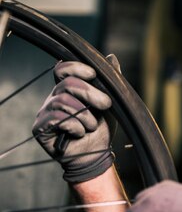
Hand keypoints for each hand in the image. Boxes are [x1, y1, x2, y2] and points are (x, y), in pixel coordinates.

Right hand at [32, 55, 119, 182]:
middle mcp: (54, 98)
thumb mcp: (111, 102)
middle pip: (67, 84)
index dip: (75, 67)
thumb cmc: (102, 127)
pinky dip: (75, 125)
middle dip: (90, 93)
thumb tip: (111, 57)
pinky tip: (80, 133)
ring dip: (85, 115)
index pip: (63, 69)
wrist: (96, 154)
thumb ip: (110, 80)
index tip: (93, 74)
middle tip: (106, 104)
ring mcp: (45, 113)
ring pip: (63, 101)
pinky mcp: (41, 128)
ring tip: (92, 125)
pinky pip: (56, 118)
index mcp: (68, 89)